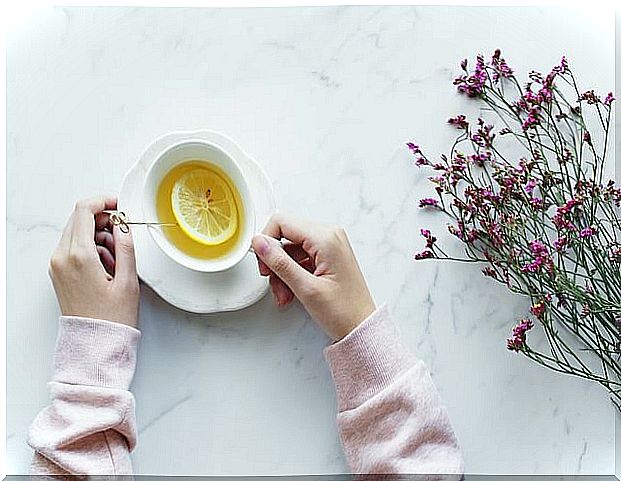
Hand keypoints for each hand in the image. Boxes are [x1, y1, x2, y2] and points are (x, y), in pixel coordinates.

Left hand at [48, 196, 139, 327]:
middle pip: (79, 219)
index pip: (84, 210)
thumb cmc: (111, 318)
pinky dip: (90, 247)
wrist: (94, 343)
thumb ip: (126, 246)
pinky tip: (107, 265)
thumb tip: (124, 225)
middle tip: (123, 234)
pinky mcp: (59, 272)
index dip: (103, 202)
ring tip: (117, 258)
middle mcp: (62, 257)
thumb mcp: (128, 280)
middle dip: (103, 220)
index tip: (118, 206)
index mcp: (79, 256)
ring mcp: (57, 265)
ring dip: (98, 235)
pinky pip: (73, 247)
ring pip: (76, 232)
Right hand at [252, 213, 375, 340]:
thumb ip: (279, 262)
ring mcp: (329, 245)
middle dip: (275, 261)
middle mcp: (329, 236)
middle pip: (285, 236)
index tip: (264, 264)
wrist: (361, 327)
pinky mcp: (327, 256)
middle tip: (273, 282)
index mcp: (326, 238)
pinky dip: (291, 274)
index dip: (266, 242)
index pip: (282, 222)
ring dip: (282, 272)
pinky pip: (300, 257)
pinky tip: (292, 292)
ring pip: (290, 249)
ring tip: (285, 295)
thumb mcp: (305, 288)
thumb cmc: (343, 311)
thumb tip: (259, 242)